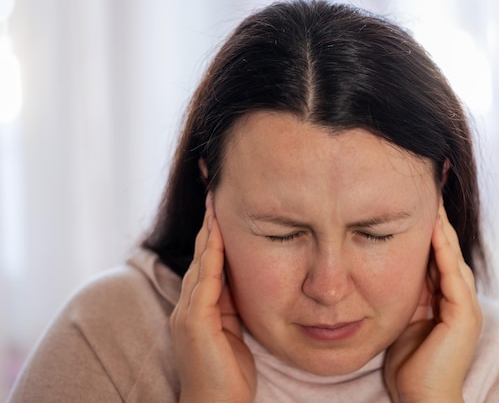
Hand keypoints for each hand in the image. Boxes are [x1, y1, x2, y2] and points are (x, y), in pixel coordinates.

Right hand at [169, 196, 256, 402]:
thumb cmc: (228, 376)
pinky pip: (206, 281)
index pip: (208, 262)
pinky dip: (213, 255)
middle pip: (202, 255)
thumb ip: (233, 306)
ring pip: (202, 262)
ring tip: (217, 202)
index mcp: (198, 308)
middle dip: (210, 223)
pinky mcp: (194, 321)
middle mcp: (188, 306)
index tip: (222, 206)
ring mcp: (188, 313)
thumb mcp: (234, 333)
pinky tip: (219, 234)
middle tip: (214, 190)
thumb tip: (241, 279)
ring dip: (211, 231)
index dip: (215, 234)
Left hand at [384, 203, 481, 402]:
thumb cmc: (410, 366)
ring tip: (433, 201)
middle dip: (437, 223)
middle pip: (446, 252)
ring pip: (451, 257)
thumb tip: (386, 274)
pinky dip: (443, 251)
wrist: (422, 398)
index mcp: (444, 301)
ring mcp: (464, 306)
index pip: (436, 258)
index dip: (428, 232)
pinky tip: (435, 230)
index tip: (416, 206)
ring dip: (442, 229)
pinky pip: (452, 275)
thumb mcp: (404, 322)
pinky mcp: (464, 314)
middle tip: (429, 192)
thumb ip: (405, 298)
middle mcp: (458, 299)